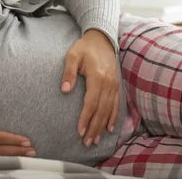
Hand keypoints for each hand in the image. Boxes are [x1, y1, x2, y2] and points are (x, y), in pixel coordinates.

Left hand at [61, 29, 119, 146]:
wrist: (102, 39)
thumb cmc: (84, 47)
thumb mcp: (73, 55)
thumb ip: (68, 72)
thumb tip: (65, 90)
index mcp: (97, 77)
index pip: (91, 102)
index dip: (86, 118)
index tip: (80, 131)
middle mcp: (109, 83)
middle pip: (101, 110)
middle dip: (94, 127)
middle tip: (87, 142)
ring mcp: (114, 84)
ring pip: (109, 110)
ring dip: (102, 125)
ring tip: (95, 139)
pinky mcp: (117, 85)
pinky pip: (116, 104)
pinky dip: (113, 117)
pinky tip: (109, 128)